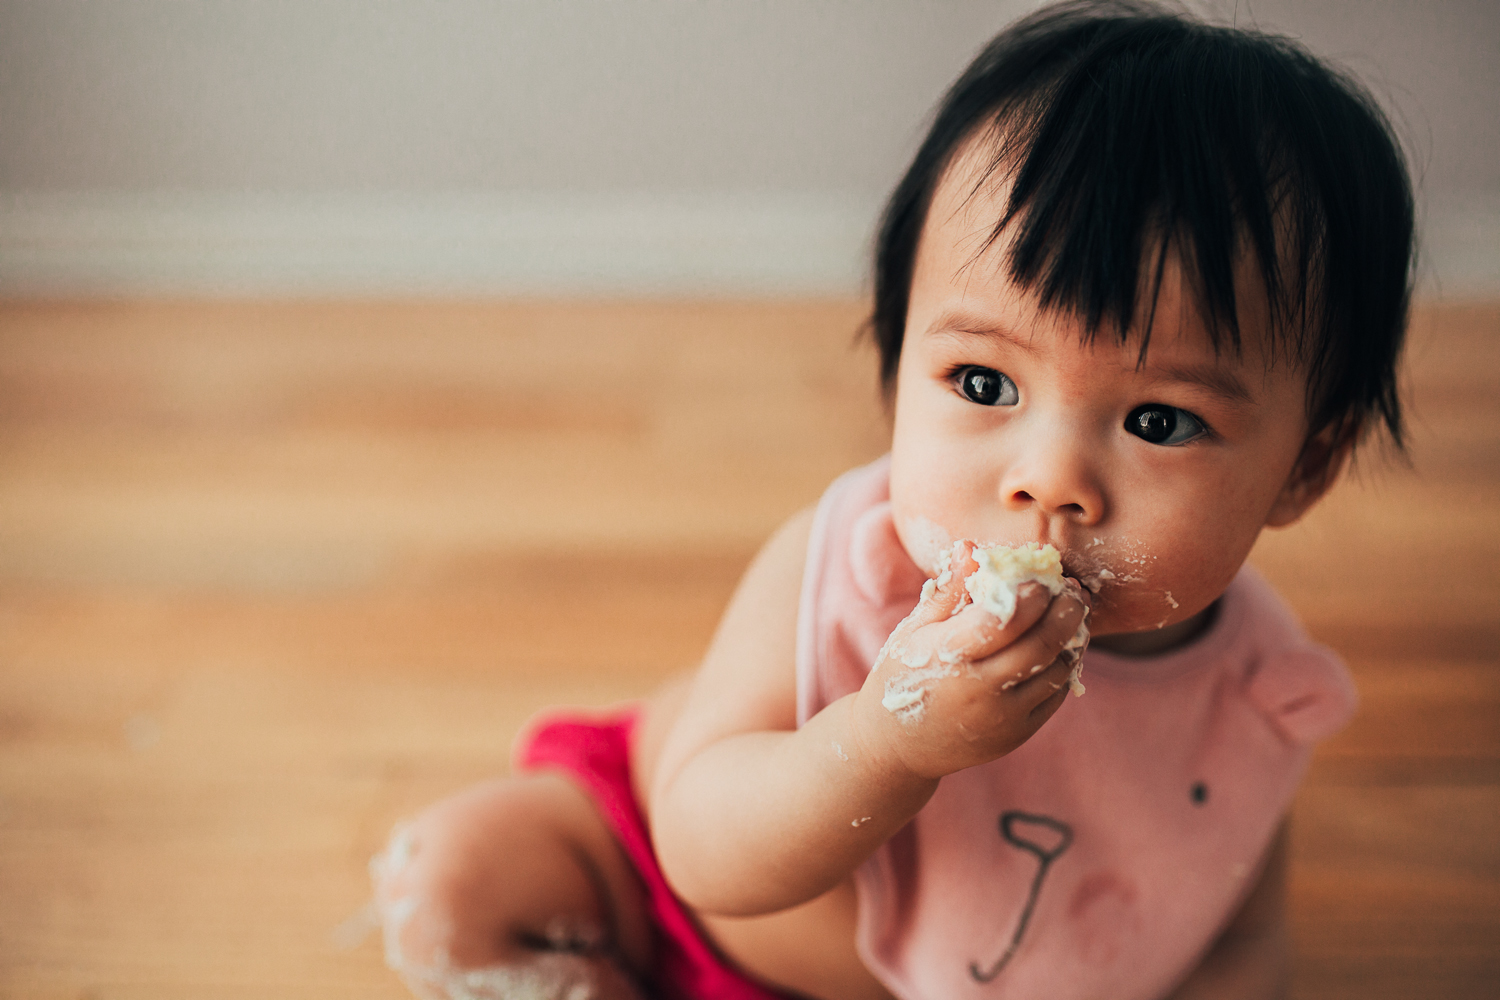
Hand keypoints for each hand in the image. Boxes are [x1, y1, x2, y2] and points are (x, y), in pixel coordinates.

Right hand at [851, 541, 1089, 780]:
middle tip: (1072, 588)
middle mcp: (980, 690)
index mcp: (950, 656)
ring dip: (1072, 638)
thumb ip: (948, 592)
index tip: (1042, 574)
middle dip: (1066, 610)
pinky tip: (1061, 646)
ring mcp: (1002, 717)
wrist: (898, 745)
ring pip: (1056, 671)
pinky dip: (1064, 666)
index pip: (1004, 620)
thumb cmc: (904, 674)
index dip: (1030, 594)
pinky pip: (1055, 696)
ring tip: (1071, 613)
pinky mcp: (1018, 735)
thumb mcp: (914, 630)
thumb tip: (971, 548)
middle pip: (1041, 644)